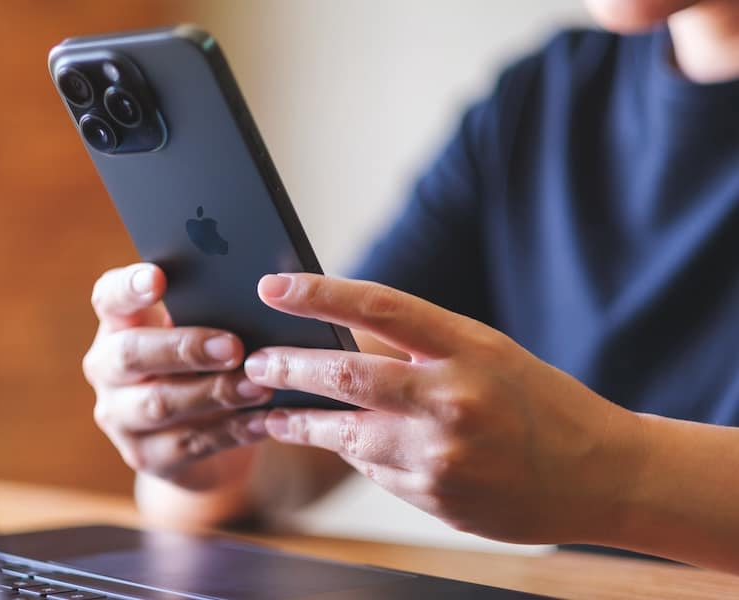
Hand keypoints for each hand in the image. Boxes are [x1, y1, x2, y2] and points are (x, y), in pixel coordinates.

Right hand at [83, 263, 272, 489]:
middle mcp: (107, 368)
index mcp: (118, 324)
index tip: (158, 278)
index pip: (109, 297)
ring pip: (159, 404)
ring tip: (258, 386)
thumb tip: (265, 293)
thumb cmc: (206, 363)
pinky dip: (231, 431)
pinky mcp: (144, 455)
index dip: (129, 287)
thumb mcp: (203, 330)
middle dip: (184, 348)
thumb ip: (214, 311)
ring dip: (213, 393)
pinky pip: (188, 444)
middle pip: (130, 354)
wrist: (201, 439)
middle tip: (233, 346)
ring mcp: (120, 415)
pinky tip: (263, 421)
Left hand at [244, 273, 644, 543]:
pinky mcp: (434, 497)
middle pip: (346, 375)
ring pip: (344, 434)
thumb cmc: (538, 402)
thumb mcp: (487, 353)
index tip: (273, 286)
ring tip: (271, 413)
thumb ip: (420, 348)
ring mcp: (442, 454)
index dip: (318, 293)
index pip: (378, 308)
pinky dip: (347, 453)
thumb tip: (340, 342)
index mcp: (469, 346)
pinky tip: (333, 445)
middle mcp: (452, 397)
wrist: (599, 474)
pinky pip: (372, 470)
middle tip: (255, 362)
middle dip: (288, 366)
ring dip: (299, 422)